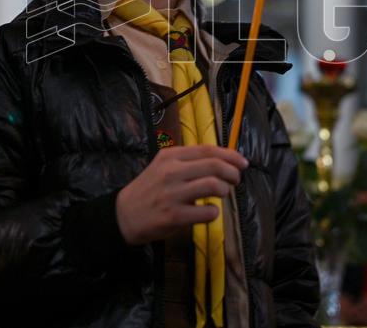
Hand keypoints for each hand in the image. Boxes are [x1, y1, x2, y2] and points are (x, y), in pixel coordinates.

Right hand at [116, 145, 248, 244]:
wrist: (124, 215)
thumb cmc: (150, 189)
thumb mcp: (163, 166)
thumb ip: (189, 161)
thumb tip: (224, 159)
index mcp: (170, 156)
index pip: (207, 150)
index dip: (230, 155)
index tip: (242, 162)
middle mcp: (171, 172)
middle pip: (214, 166)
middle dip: (232, 172)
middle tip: (236, 179)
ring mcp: (173, 194)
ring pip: (214, 186)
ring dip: (225, 190)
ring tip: (222, 194)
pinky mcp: (174, 216)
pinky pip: (208, 212)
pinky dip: (214, 212)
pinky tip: (208, 211)